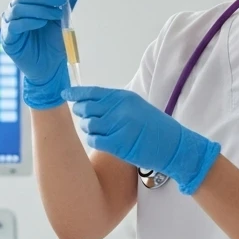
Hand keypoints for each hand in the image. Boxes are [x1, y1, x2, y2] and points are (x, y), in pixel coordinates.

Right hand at [1, 0, 78, 108]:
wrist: (50, 68)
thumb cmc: (53, 44)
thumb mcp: (62, 22)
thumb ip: (65, 7)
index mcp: (27, 4)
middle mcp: (15, 11)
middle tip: (61, 0)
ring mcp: (9, 25)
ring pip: (18, 8)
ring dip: (39, 8)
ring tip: (55, 14)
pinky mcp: (8, 39)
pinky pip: (14, 26)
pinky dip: (29, 21)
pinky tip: (42, 23)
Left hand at [64, 85, 220, 195]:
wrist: (174, 146)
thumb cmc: (155, 127)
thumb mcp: (136, 106)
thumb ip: (114, 103)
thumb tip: (87, 102)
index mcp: (123, 97)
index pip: (92, 92)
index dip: (76, 93)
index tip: (65, 94)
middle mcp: (120, 108)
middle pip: (86, 108)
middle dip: (80, 112)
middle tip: (83, 116)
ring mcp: (119, 126)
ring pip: (88, 125)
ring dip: (87, 128)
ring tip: (96, 131)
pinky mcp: (118, 144)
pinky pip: (94, 140)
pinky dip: (93, 140)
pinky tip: (100, 140)